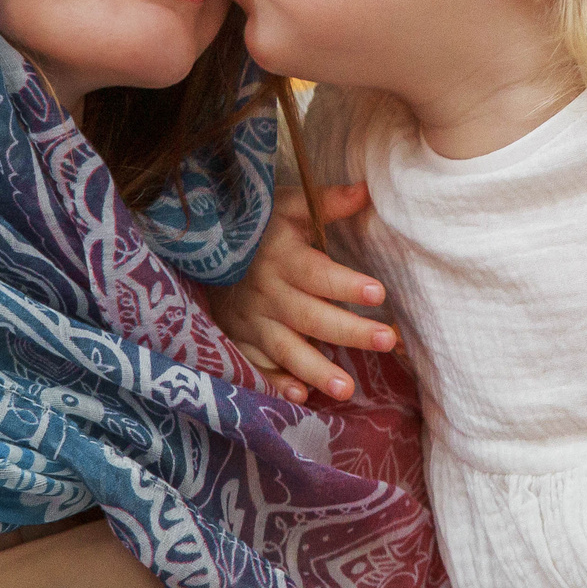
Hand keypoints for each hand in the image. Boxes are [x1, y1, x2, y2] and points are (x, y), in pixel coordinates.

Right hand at [212, 183, 397, 402]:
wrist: (199, 251)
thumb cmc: (256, 229)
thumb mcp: (286, 207)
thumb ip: (326, 202)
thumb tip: (366, 191)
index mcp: (282, 259)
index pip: (317, 274)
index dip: (346, 284)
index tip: (379, 293)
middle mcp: (268, 294)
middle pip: (311, 317)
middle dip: (349, 332)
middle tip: (387, 340)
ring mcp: (253, 322)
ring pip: (287, 350)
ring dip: (316, 370)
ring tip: (347, 389)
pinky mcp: (240, 342)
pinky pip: (257, 368)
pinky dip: (275, 383)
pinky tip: (300, 396)